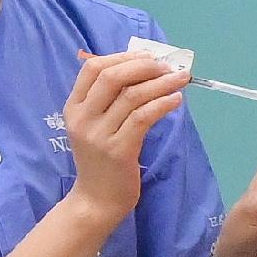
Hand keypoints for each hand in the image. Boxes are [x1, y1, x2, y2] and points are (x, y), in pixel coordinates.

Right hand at [58, 47, 190, 231]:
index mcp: (74, 107)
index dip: (122, 56)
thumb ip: (110, 100)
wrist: (96, 200)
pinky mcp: (118, 150)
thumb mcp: (96, 126)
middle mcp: (82, 118)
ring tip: (182, 79)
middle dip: (144, 66)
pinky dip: (163, 104)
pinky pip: (143, 117)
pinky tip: (176, 100)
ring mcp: (98, 134)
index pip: (92, 68)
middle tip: (167, 66)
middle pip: (111, 77)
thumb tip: (143, 68)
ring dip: (161, 83)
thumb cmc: (102, 159)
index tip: (148, 56)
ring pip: (132, 96)